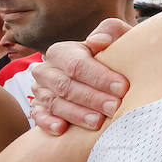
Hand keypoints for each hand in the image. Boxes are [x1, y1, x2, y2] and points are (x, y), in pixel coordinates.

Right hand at [30, 18, 132, 134]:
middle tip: (115, 108)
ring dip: (76, 114)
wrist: (107, 79)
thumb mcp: (118, 40)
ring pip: (54, 103)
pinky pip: (39, 116)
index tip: (123, 87)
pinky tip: (62, 129)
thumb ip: (111, 32)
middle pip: (66, 86)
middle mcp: (47, 70)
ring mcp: (40, 91)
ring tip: (98, 122)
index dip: (100, 77)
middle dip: (92, 98)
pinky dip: (48, 123)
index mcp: (62, 52)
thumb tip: (98, 41)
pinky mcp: (39, 109)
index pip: (77, 64)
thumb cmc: (115, 58)